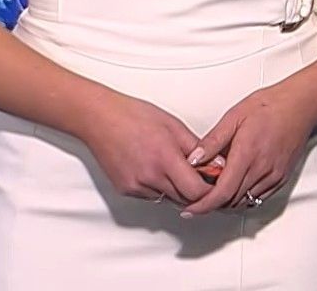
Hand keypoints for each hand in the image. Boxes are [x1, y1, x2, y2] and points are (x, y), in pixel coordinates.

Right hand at [77, 93, 212, 206]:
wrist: (100, 119)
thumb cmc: (134, 116)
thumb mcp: (174, 126)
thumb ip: (197, 148)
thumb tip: (216, 163)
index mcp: (165, 159)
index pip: (196, 191)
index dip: (209, 190)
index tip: (214, 182)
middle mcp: (149, 177)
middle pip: (184, 199)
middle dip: (196, 190)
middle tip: (200, 175)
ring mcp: (136, 186)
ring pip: (168, 198)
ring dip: (177, 190)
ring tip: (175, 168)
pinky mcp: (126, 190)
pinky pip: (151, 196)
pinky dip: (160, 188)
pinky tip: (157, 170)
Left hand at [177, 83, 316, 216]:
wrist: (300, 105)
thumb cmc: (271, 106)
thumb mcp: (234, 116)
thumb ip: (212, 141)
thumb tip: (194, 159)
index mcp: (247, 153)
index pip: (222, 192)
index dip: (203, 205)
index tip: (191, 208)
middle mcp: (262, 168)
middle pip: (231, 201)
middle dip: (212, 203)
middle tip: (198, 197)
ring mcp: (274, 175)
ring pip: (245, 201)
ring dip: (228, 201)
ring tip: (215, 191)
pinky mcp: (282, 177)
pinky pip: (259, 198)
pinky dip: (244, 197)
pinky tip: (236, 187)